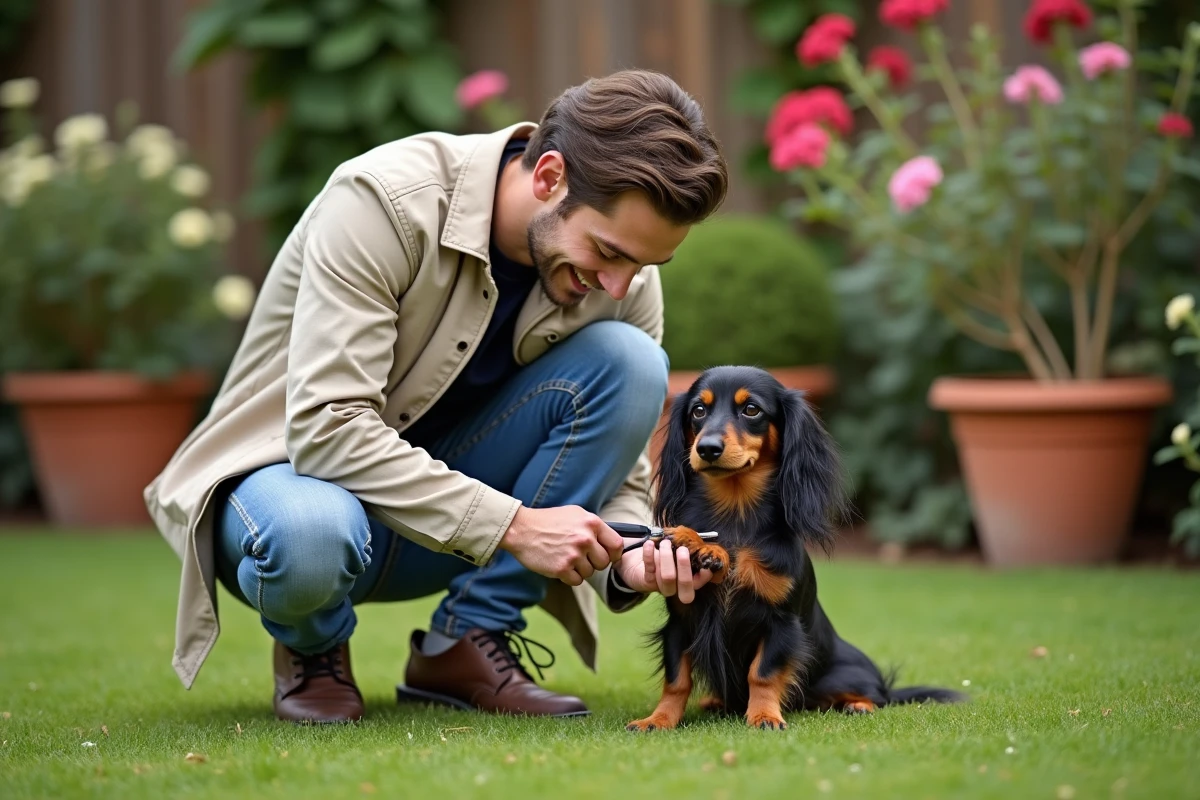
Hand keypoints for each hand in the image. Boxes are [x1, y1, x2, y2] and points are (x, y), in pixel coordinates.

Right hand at [498, 505, 624, 585]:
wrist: (521, 529)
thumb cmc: (548, 521)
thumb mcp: (575, 514)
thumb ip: (594, 527)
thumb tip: (611, 541)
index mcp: (592, 523)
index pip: (617, 545)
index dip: (613, 553)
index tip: (607, 556)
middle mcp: (585, 538)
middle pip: (603, 562)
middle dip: (594, 562)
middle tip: (580, 557)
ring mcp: (573, 554)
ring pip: (589, 573)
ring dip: (580, 570)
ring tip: (565, 557)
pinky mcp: (562, 568)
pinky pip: (576, 581)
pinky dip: (569, 577)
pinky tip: (559, 564)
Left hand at [615, 539, 713, 603]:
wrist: (647, 564)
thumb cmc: (670, 557)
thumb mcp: (682, 553)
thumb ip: (691, 551)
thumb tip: (700, 543)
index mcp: (690, 583)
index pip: (701, 581)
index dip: (705, 574)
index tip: (703, 556)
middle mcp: (678, 588)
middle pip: (685, 583)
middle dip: (685, 566)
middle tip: (682, 549)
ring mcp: (663, 586)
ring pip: (667, 576)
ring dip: (666, 556)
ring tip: (665, 542)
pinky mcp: (649, 581)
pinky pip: (650, 569)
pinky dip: (649, 554)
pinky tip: (649, 544)